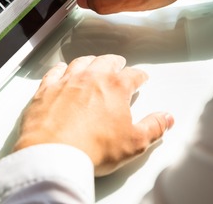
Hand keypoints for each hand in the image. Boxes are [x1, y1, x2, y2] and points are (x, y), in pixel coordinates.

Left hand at [13, 54, 173, 175]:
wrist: (54, 152)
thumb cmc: (93, 148)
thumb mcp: (134, 143)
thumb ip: (153, 127)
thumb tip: (166, 118)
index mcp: (115, 87)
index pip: (132, 75)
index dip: (139, 76)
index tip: (141, 77)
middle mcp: (90, 78)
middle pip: (105, 62)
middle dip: (115, 62)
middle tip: (119, 63)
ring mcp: (66, 81)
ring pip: (80, 63)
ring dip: (89, 61)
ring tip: (93, 62)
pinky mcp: (46, 89)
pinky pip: (54, 72)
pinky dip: (60, 68)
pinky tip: (61, 69)